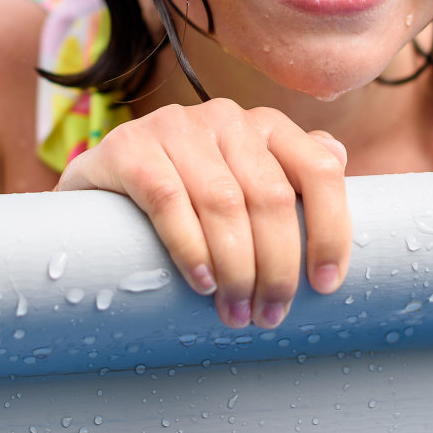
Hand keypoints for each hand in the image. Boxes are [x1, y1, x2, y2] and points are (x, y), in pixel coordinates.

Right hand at [55, 97, 350, 327]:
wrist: (95, 192)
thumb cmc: (185, 195)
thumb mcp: (240, 179)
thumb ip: (288, 170)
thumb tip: (337, 156)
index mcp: (264, 125)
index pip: (319, 169)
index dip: (330, 230)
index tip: (324, 285)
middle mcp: (224, 117)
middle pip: (271, 197)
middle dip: (277, 267)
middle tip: (268, 315)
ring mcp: (174, 126)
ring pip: (224, 203)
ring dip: (237, 269)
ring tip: (235, 313)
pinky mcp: (128, 146)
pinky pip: (168, 200)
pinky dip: (190, 247)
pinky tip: (202, 281)